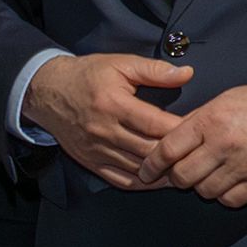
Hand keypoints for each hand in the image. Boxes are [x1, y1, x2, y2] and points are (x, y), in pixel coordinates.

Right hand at [27, 51, 194, 189]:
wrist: (46, 91)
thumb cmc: (85, 75)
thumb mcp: (119, 64)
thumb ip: (154, 70)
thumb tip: (187, 73)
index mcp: (113, 104)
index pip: (155, 124)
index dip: (181, 129)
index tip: (200, 129)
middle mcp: (104, 130)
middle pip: (149, 150)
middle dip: (177, 153)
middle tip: (199, 152)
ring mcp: (96, 150)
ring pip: (138, 169)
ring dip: (163, 172)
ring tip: (185, 167)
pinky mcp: (90, 162)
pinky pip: (121, 180)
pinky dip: (143, 183)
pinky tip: (158, 179)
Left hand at [143, 72, 246, 209]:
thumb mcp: (226, 99)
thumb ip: (197, 121)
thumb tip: (169, 140)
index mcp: (212, 120)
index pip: (168, 149)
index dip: (152, 164)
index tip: (146, 171)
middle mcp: (225, 144)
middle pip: (182, 176)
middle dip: (176, 177)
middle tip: (181, 172)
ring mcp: (245, 165)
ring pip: (204, 191)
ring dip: (202, 185)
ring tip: (210, 173)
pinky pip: (229, 200)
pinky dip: (224, 194)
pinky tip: (228, 182)